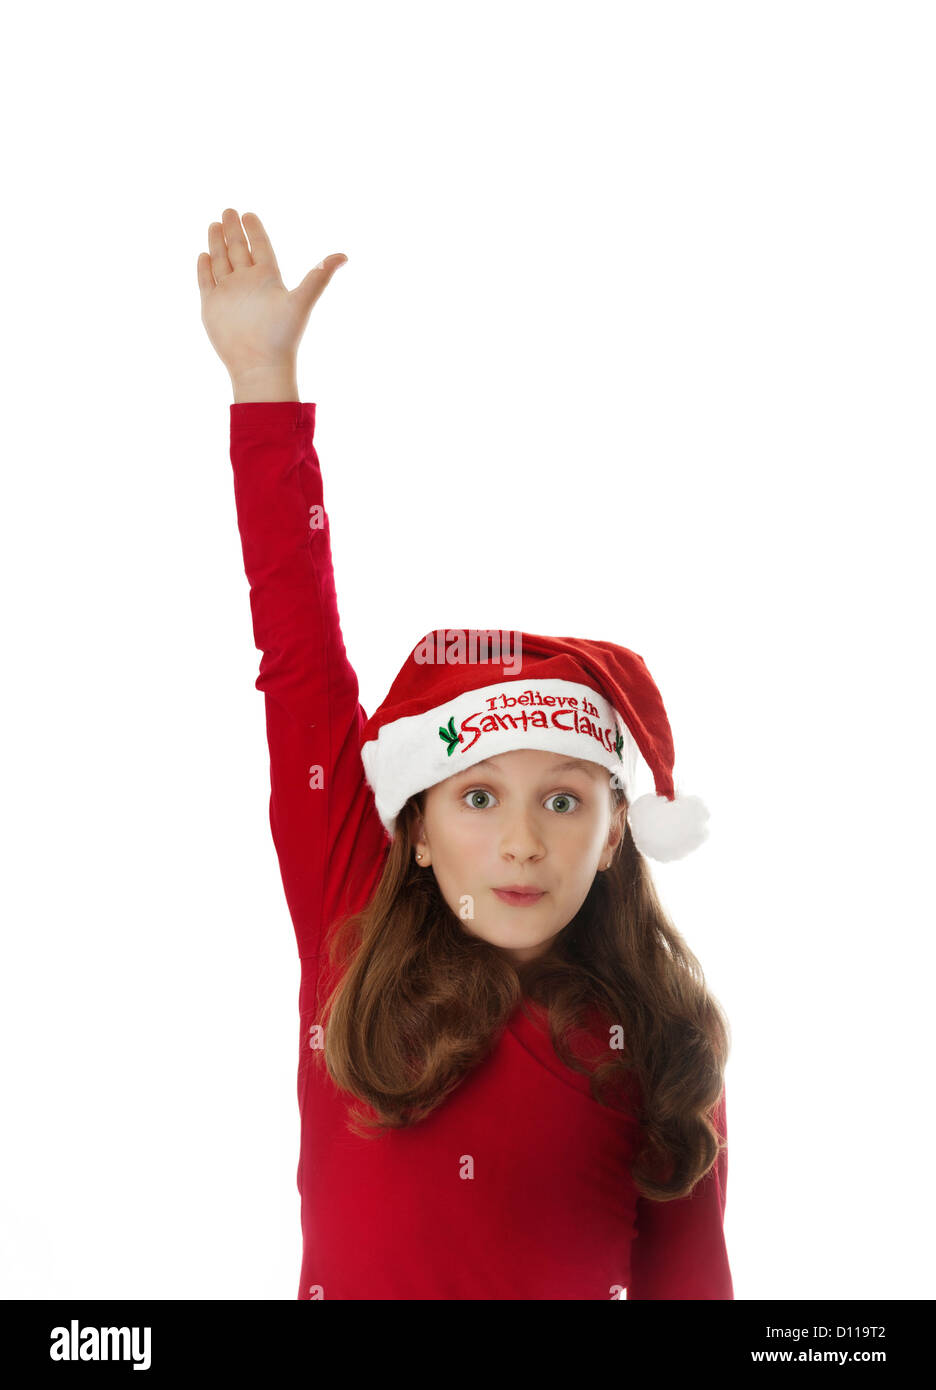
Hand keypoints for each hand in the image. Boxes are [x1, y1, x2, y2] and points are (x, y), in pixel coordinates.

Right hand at [197, 208, 347, 382]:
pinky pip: (206, 281)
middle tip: (229, 210)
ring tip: (215, 224)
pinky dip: (204, 268)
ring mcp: (229, 294)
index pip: (261, 247)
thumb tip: (345, 256)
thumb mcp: (302, 301)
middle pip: (239, 250)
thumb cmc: (283, 336)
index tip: (249, 214)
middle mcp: (248, 283)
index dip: (255, 231)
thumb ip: (320, 277)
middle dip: (234, 230)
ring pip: (221, 261)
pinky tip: (203, 254)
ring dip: (218, 243)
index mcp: (269, 279)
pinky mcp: (212, 306)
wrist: (260, 365)